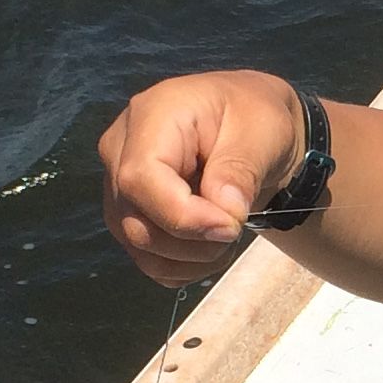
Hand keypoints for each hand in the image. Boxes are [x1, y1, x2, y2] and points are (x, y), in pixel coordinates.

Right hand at [96, 70, 303, 287]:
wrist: (249, 127)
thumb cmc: (254, 116)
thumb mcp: (264, 129)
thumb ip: (240, 169)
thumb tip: (224, 212)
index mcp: (150, 116)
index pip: (140, 178)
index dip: (183, 216)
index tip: (232, 225)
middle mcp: (120, 151)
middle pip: (135, 220)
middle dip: (194, 241)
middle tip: (237, 227)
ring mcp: (118, 186)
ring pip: (138, 245)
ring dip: (192, 258)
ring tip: (229, 233)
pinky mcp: (128, 215)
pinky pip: (147, 259)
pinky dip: (184, 267)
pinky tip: (211, 245)